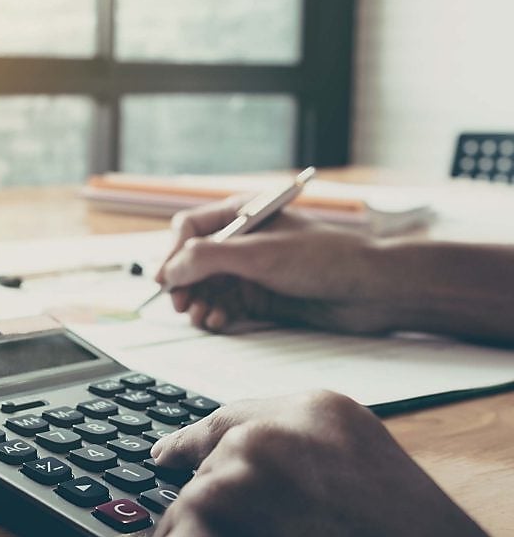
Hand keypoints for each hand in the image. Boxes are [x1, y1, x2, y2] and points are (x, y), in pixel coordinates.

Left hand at [145, 390, 513, 536]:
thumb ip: (299, 465)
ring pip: (179, 536)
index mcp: (314, 413)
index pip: (226, 426)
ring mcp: (227, 491)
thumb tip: (213, 472)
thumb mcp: (371, 482)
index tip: (165, 458)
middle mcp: (264, 442)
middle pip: (199, 492)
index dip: (189, 448)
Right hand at [155, 197, 398, 333]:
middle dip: (183, 284)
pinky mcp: (260, 296)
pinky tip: (218, 322)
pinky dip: (216, 314)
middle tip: (181, 305)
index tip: (166, 281)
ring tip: (201, 318)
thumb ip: (208, 258)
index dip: (173, 254)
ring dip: (198, 303)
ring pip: (205, 287)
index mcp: (242, 214)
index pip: (189, 229)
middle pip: (192, 261)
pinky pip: (224, 305)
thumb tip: (169, 270)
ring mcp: (251, 269)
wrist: (371, 290)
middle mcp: (243, 240)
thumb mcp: (259, 254)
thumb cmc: (325, 258)